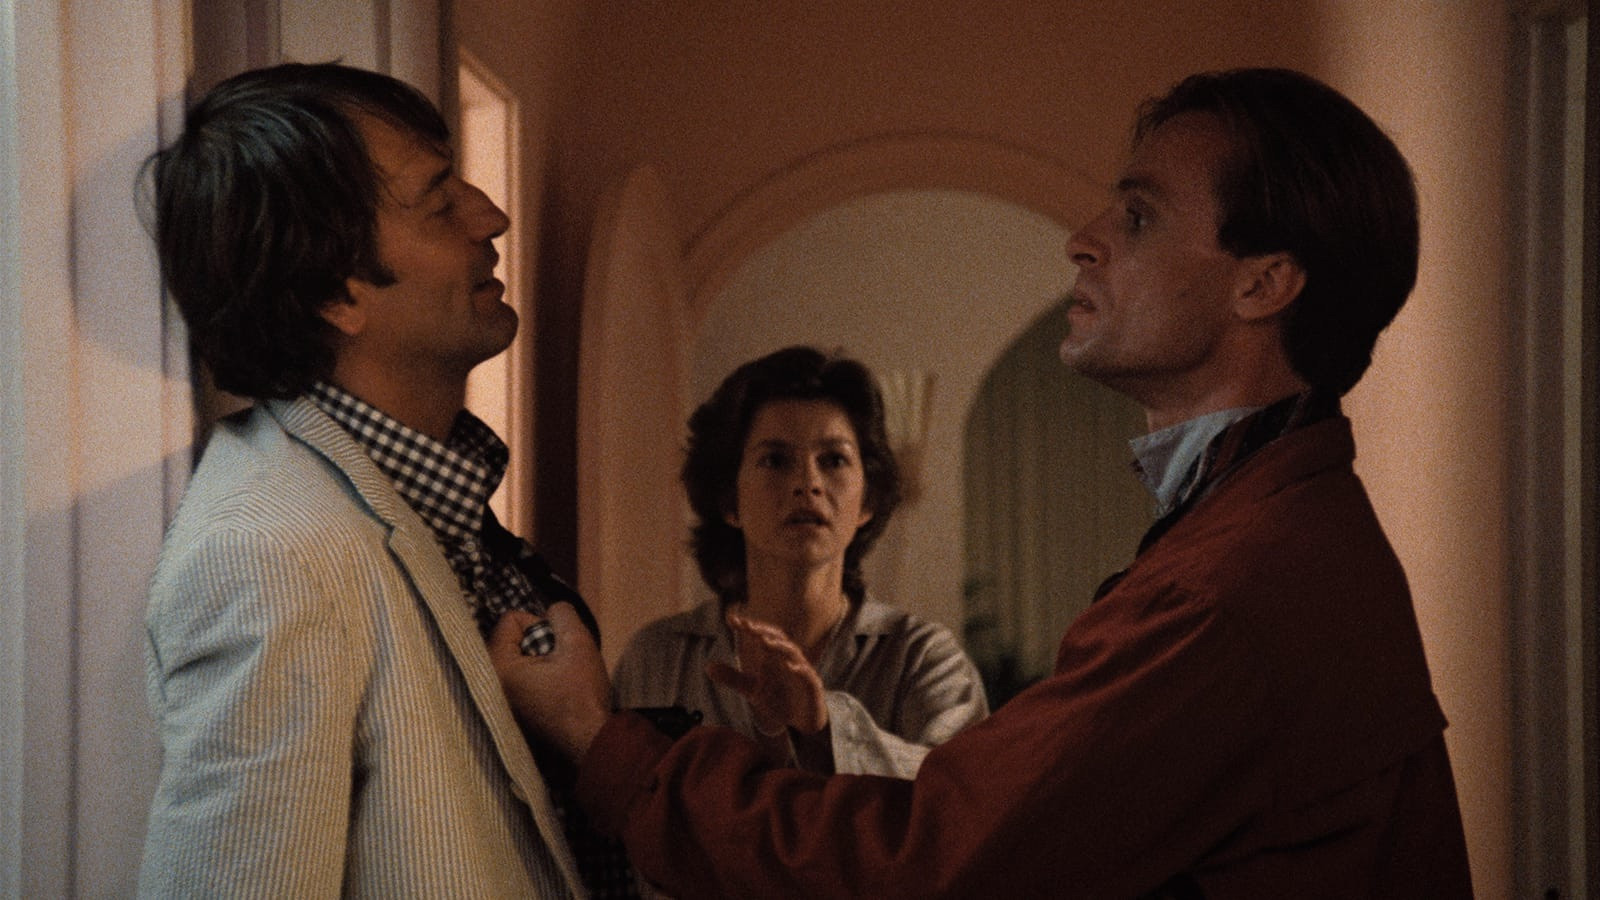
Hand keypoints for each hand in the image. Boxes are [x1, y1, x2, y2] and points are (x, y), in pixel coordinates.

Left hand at [489, 604, 611, 761]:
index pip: (510, 620)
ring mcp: (498, 702)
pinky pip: (519, 679)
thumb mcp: (578, 643)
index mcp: (498, 667)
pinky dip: (537, 678)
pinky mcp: (509, 714)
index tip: (558, 646)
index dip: (540, 624)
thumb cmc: (582, 697)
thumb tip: (553, 610)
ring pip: (517, 659)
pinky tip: (556, 693)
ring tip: (560, 679)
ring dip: (540, 661)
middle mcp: (489, 685)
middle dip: (539, 643)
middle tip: (560, 663)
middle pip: (511, 639)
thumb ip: (562, 614)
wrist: (589, 743)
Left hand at [706, 613, 828, 734]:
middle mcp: (788, 659)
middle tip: (747, 625)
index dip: (747, 627)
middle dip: (763, 630)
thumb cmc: (779, 700)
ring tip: (763, 641)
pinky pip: (807, 675)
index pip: (760, 636)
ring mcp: (802, 671)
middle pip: (777, 639)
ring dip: (779, 646)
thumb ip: (732, 678)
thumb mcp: (752, 690)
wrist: (802, 722)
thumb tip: (708, 667)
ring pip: (792, 653)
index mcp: (773, 656)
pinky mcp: (812, 686)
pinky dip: (800, 669)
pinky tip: (789, 666)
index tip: (731, 619)